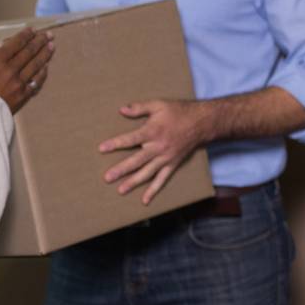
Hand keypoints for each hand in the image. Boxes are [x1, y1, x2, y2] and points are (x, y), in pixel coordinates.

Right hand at [0, 28, 53, 113]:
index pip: (15, 44)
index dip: (25, 36)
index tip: (32, 30)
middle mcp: (11, 70)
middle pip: (29, 52)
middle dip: (39, 42)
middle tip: (48, 34)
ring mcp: (20, 83)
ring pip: (36, 65)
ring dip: (45, 54)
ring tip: (52, 45)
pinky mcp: (24, 95)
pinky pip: (36, 81)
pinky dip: (42, 73)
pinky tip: (46, 67)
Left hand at [99, 99, 213, 204]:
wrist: (202, 122)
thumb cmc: (179, 112)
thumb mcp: (159, 105)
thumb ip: (140, 107)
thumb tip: (121, 110)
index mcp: (153, 132)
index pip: (131, 139)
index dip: (116, 144)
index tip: (102, 149)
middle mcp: (159, 147)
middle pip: (137, 160)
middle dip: (122, 169)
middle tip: (107, 178)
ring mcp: (166, 158)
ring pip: (148, 172)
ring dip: (134, 182)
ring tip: (121, 190)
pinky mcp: (172, 164)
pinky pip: (162, 179)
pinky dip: (154, 190)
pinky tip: (144, 200)